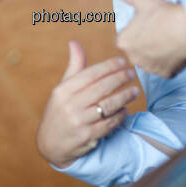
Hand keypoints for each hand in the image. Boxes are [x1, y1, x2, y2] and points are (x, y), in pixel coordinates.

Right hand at [36, 40, 138, 168]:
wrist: (50, 144)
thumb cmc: (60, 110)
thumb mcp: (63, 88)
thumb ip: (74, 66)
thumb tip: (74, 42)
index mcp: (63, 90)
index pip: (90, 74)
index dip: (108, 66)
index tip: (122, 62)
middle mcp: (69, 105)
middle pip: (101, 88)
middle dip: (120, 79)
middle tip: (132, 74)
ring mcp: (78, 122)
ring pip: (108, 106)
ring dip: (124, 97)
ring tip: (135, 91)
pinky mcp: (87, 137)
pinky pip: (109, 124)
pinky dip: (120, 116)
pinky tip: (126, 110)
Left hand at [105, 0, 185, 77]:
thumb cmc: (164, 13)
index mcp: (124, 42)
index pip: (125, 38)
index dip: (137, 30)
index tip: (148, 23)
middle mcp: (134, 59)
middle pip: (137, 50)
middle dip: (145, 42)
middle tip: (159, 30)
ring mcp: (150, 68)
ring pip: (150, 60)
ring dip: (155, 53)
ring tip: (167, 38)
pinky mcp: (166, 74)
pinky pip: (164, 68)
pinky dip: (168, 61)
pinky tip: (174, 49)